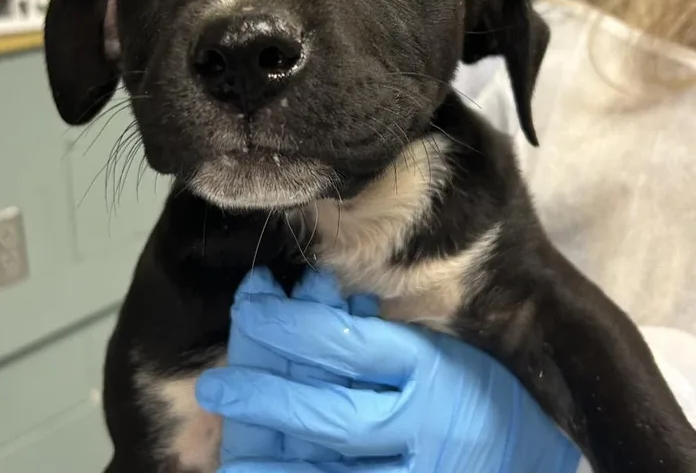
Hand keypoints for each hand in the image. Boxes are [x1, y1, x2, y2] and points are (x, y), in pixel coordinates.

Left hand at [196, 268, 581, 472]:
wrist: (533, 456)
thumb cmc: (480, 387)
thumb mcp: (438, 345)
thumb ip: (379, 329)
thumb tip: (315, 296)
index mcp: (428, 368)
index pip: (344, 344)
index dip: (287, 324)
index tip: (250, 304)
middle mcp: (420, 423)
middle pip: (327, 412)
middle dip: (265, 395)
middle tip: (218, 385)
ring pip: (329, 468)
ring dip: (270, 459)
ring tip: (227, 448)